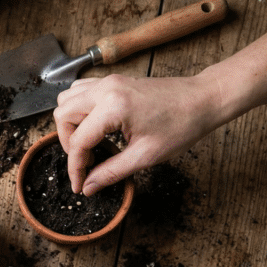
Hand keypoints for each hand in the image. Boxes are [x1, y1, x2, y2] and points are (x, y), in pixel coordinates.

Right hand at [53, 74, 225, 195]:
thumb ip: (111, 172)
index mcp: (113, 107)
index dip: (75, 167)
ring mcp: (108, 81)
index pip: (78, 140)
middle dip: (68, 143)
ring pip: (68, 100)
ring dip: (71, 124)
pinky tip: (95, 127)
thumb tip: (89, 186)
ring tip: (89, 144)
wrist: (204, 99)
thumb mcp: (145, 156)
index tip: (80, 185)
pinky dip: (80, 110)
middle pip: (63, 115)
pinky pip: (81, 91)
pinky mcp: (113, 81)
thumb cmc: (182, 125)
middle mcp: (106, 89)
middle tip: (85, 162)